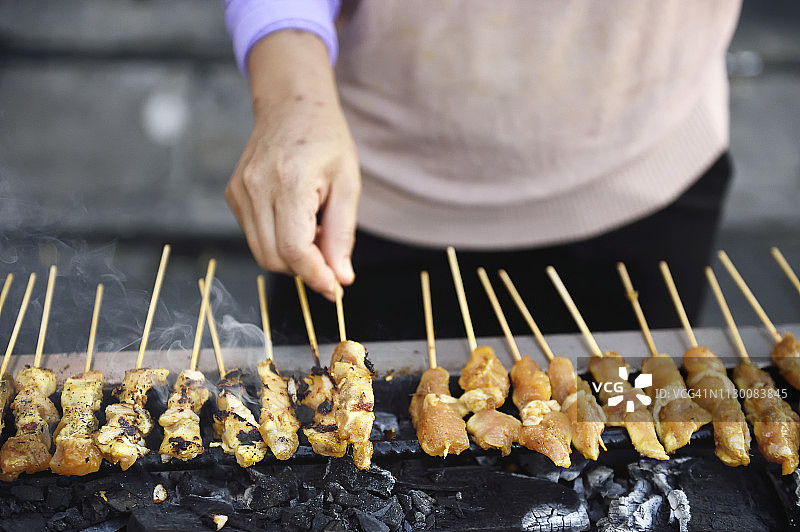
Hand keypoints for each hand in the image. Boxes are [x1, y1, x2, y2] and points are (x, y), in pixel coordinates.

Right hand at [225, 31, 360, 299]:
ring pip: (262, 252)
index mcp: (289, 181)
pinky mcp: (233, 193)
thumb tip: (340, 278)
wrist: (292, 104)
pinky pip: (255, 235)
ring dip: (292, 256)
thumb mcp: (348, 184)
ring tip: (315, 229)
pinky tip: (297, 219)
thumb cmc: (326, 140)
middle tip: (331, 253)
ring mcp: (240, 190)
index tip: (336, 288)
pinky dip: (278, 241)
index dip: (316, 276)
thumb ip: (342, 234)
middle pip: (274, 258)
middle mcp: (256, 187)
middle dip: (305, 268)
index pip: (294, 249)